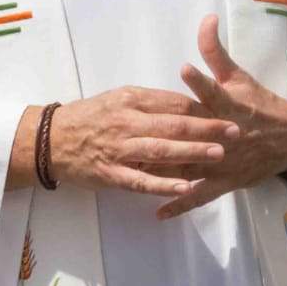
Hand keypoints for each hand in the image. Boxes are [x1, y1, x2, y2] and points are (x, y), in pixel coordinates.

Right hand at [34, 88, 233, 197]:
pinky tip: (187, 187)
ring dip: (191, 153)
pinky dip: (164, 184)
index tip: (226, 109)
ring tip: (218, 154)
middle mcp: (126, 122)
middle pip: (172, 125)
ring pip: (160, 151)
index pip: (172, 102)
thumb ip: (149, 102)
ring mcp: (119, 150)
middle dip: (206, 128)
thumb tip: (185, 104)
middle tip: (235, 130)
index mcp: (130, 100)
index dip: (202, 107)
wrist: (51, 139)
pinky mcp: (111, 174)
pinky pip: (141, 180)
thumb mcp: (118, 99)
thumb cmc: (90, 117)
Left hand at [162, 15, 286, 220]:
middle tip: (143, 131)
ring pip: (192, 166)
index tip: (185, 70)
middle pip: (197, 134)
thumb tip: (206, 19)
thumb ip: (217, 52)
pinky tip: (158, 211)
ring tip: (138, 169)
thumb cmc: (259, 104)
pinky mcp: (225, 182)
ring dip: (166, 169)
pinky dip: (180, 205)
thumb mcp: (239, 76)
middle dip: (173, 132)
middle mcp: (225, 135)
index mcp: (231, 105)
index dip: (201, 81)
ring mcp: (224, 161)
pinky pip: (200, 196)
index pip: (215, 91)